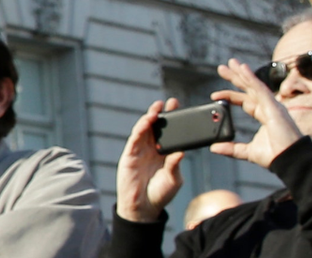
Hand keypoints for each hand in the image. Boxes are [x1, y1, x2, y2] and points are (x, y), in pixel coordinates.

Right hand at [116, 99, 184, 222]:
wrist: (143, 209)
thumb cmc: (160, 194)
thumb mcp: (173, 179)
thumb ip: (175, 166)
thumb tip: (181, 152)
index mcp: (165, 151)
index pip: (170, 131)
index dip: (174, 118)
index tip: (179, 106)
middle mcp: (152, 148)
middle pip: (157, 126)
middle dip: (162, 113)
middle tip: (170, 102)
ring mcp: (141, 150)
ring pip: (144, 128)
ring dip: (150, 117)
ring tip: (157, 109)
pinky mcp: (130, 155)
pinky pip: (134, 138)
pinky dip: (140, 128)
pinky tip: (146, 122)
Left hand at [209, 59, 302, 167]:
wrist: (289, 160)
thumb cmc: (275, 156)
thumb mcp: (248, 152)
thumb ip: (232, 148)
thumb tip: (214, 147)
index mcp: (264, 115)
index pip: (244, 101)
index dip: (230, 96)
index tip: (214, 95)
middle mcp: (268, 107)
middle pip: (248, 88)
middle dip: (235, 77)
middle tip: (222, 68)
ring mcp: (272, 105)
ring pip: (254, 85)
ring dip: (241, 73)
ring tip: (230, 63)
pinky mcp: (273, 106)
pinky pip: (260, 89)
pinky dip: (251, 78)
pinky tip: (242, 69)